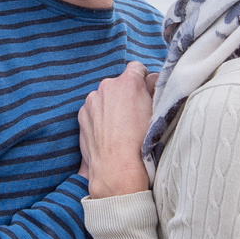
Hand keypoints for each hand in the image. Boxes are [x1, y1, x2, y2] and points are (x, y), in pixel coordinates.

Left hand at [78, 62, 155, 198]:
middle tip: (134, 115)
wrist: (117, 169)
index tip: (146, 94)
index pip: (137, 68)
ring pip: (105, 97)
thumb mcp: (157, 113)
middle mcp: (107, 86)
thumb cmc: (142, 143)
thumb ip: (154, 90)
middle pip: (119, 83)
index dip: (143, 80)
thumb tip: (151, 81)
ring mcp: (92, 100)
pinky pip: (93, 109)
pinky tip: (107, 133)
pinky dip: (99, 117)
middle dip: (126, 94)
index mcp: (128, 82)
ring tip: (119, 128)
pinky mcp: (82, 114)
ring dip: (111, 105)